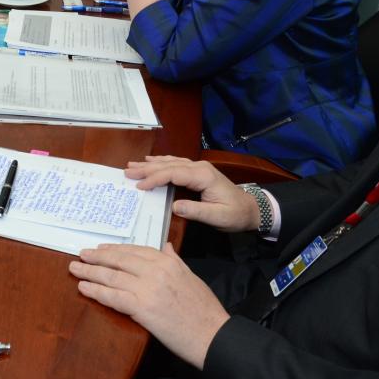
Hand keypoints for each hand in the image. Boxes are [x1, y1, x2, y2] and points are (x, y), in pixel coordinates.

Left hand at [69, 242, 229, 369]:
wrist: (213, 335)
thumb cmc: (205, 310)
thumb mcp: (191, 277)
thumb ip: (175, 260)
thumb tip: (167, 247)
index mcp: (168, 262)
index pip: (134, 251)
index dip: (114, 250)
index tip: (100, 249)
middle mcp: (156, 271)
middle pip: (119, 260)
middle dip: (97, 258)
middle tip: (81, 255)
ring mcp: (148, 288)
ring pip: (112, 277)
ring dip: (90, 272)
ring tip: (75, 269)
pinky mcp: (142, 308)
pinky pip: (113, 297)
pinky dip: (96, 291)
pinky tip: (84, 288)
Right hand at [124, 155, 260, 232]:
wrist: (252, 209)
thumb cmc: (235, 214)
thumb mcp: (217, 217)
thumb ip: (196, 211)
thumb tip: (174, 206)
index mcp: (203, 176)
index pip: (173, 174)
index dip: (154, 179)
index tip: (139, 186)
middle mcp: (199, 168)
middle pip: (168, 165)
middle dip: (146, 168)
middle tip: (127, 172)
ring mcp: (198, 168)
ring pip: (170, 162)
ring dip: (150, 164)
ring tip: (133, 165)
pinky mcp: (198, 172)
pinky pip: (175, 163)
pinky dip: (161, 162)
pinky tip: (151, 160)